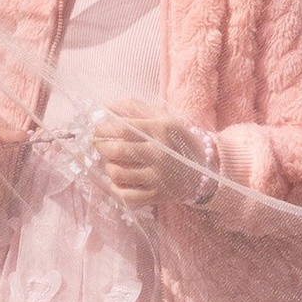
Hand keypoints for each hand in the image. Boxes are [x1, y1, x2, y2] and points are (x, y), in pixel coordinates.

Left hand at [94, 104, 209, 211]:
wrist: (203, 170)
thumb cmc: (177, 140)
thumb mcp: (163, 118)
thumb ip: (136, 108)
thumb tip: (107, 106)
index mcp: (161, 130)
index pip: (123, 128)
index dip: (104, 128)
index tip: (97, 129)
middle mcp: (160, 153)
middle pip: (118, 150)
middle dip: (102, 147)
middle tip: (100, 145)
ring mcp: (159, 177)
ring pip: (118, 174)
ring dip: (109, 167)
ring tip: (111, 162)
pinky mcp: (157, 196)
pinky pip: (126, 195)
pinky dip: (115, 188)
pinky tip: (117, 181)